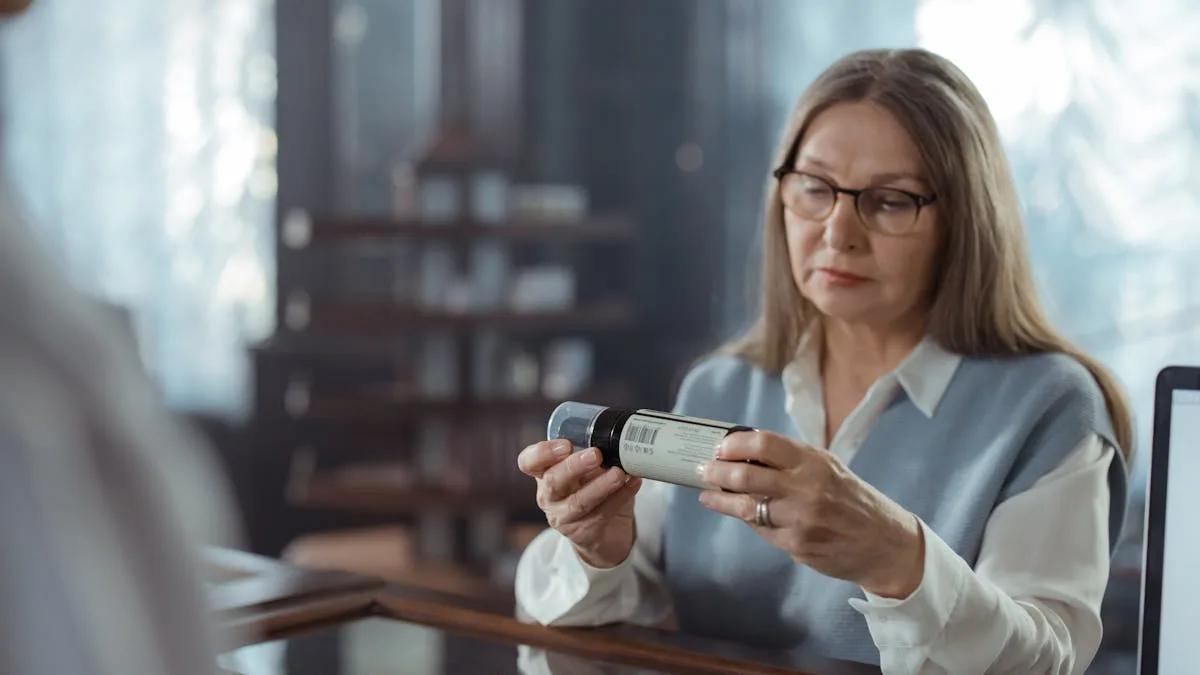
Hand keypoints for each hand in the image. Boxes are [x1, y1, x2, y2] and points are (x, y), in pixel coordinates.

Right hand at [517, 440, 641, 568]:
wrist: (605, 531)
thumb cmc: (593, 489)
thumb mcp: (588, 469)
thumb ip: (594, 453)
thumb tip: (618, 438)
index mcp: (544, 473)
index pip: (528, 462)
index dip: (542, 453)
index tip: (565, 445)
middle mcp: (549, 496)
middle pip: (553, 481)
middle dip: (574, 466)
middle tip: (596, 455)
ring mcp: (563, 517)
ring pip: (579, 502)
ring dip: (601, 485)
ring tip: (620, 473)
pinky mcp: (583, 534)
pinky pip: (602, 514)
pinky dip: (620, 497)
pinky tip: (633, 484)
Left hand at [697, 431, 924, 598]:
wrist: (883, 543)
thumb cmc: (850, 498)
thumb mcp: (827, 468)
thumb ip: (790, 460)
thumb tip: (743, 453)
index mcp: (814, 462)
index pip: (764, 444)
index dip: (735, 444)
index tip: (720, 446)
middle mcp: (806, 489)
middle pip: (746, 477)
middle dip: (716, 472)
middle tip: (703, 468)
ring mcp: (800, 520)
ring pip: (746, 507)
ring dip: (720, 499)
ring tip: (707, 493)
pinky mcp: (796, 545)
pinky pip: (760, 529)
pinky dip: (745, 518)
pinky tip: (736, 511)